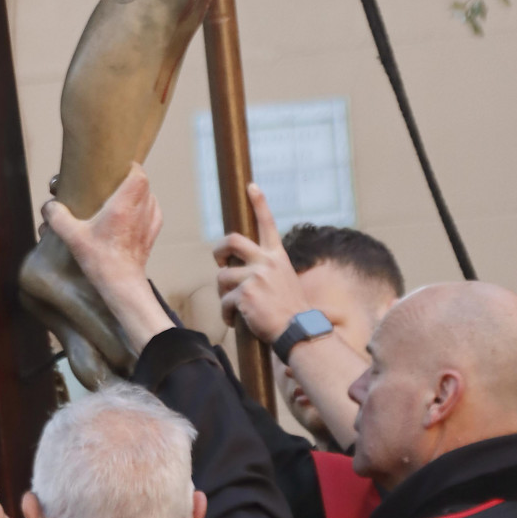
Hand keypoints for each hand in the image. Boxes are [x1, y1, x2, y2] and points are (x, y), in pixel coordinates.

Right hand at [42, 164, 171, 355]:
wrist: (121, 284)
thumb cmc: (100, 260)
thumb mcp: (72, 237)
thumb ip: (57, 217)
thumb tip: (49, 206)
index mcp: (124, 204)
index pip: (138, 172)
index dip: (128, 166)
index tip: (114, 167)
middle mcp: (142, 208)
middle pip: (142, 182)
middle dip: (126, 180)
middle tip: (109, 184)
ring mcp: (150, 221)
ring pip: (148, 196)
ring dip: (135, 195)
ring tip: (118, 200)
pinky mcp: (153, 233)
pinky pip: (151, 211)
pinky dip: (142, 209)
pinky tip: (128, 216)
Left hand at [214, 184, 310, 342]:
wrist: (298, 332)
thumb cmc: (289, 312)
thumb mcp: (283, 282)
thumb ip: (265, 270)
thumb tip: (237, 268)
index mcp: (277, 257)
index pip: (267, 224)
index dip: (259, 203)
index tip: (250, 185)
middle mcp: (266, 262)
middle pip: (231, 241)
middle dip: (219, 250)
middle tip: (220, 262)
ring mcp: (255, 277)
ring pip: (223, 278)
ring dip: (224, 294)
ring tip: (236, 308)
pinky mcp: (245, 294)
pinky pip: (224, 302)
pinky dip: (226, 315)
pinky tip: (235, 321)